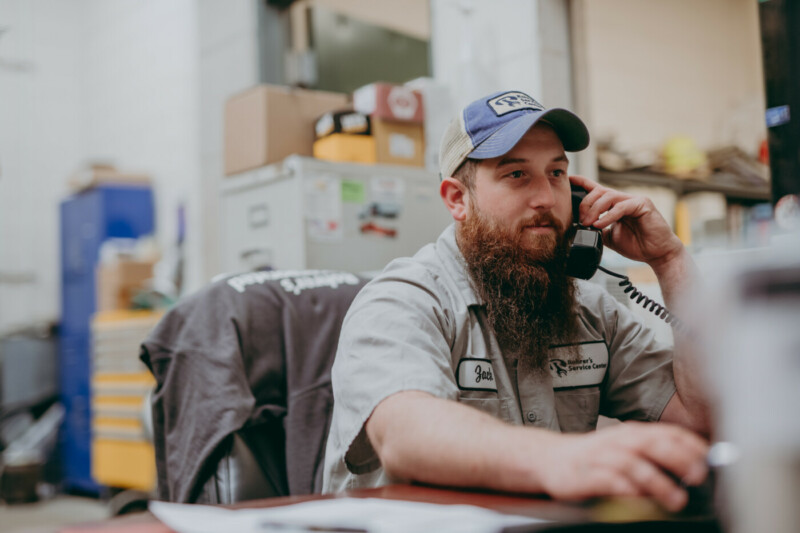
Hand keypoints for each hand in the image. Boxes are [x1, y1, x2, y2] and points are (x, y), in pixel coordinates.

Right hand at [537, 422, 708, 511]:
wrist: (551, 459)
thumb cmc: (596, 458)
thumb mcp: (627, 450)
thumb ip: (655, 456)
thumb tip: (695, 467)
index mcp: (632, 433)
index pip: (666, 433)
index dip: (690, 445)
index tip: (710, 460)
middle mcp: (618, 441)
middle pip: (652, 444)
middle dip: (679, 459)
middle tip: (698, 476)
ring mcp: (600, 457)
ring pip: (633, 464)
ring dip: (658, 481)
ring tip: (676, 499)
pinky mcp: (584, 475)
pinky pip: (607, 480)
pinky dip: (625, 488)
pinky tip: (638, 497)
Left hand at [569, 175, 683, 266]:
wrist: (657, 253)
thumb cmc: (637, 244)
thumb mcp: (609, 237)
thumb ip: (597, 229)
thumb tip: (580, 227)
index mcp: (614, 205)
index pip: (596, 189)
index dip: (583, 183)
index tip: (569, 180)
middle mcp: (623, 199)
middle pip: (599, 191)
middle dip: (586, 204)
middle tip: (581, 220)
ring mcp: (633, 200)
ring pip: (608, 196)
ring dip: (594, 210)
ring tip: (589, 223)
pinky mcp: (643, 204)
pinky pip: (621, 206)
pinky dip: (608, 216)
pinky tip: (600, 224)